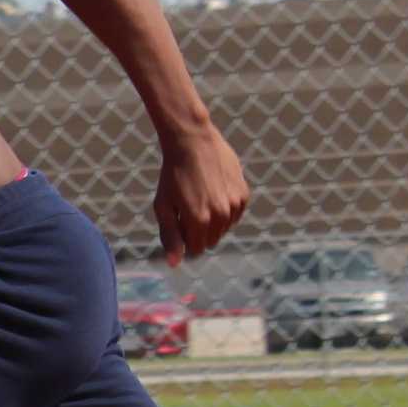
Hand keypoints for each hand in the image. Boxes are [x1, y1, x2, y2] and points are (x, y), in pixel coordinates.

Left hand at [154, 124, 248, 264]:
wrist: (192, 141)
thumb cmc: (172, 175)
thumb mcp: (164, 206)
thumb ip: (170, 237)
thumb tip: (175, 264)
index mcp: (199, 221)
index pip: (196, 250)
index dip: (185, 238)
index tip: (178, 220)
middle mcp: (220, 216)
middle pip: (210, 241)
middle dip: (199, 231)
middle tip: (188, 206)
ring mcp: (234, 205)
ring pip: (224, 229)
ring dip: (213, 220)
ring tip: (201, 195)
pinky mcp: (244, 194)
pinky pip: (234, 215)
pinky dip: (225, 208)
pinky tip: (214, 189)